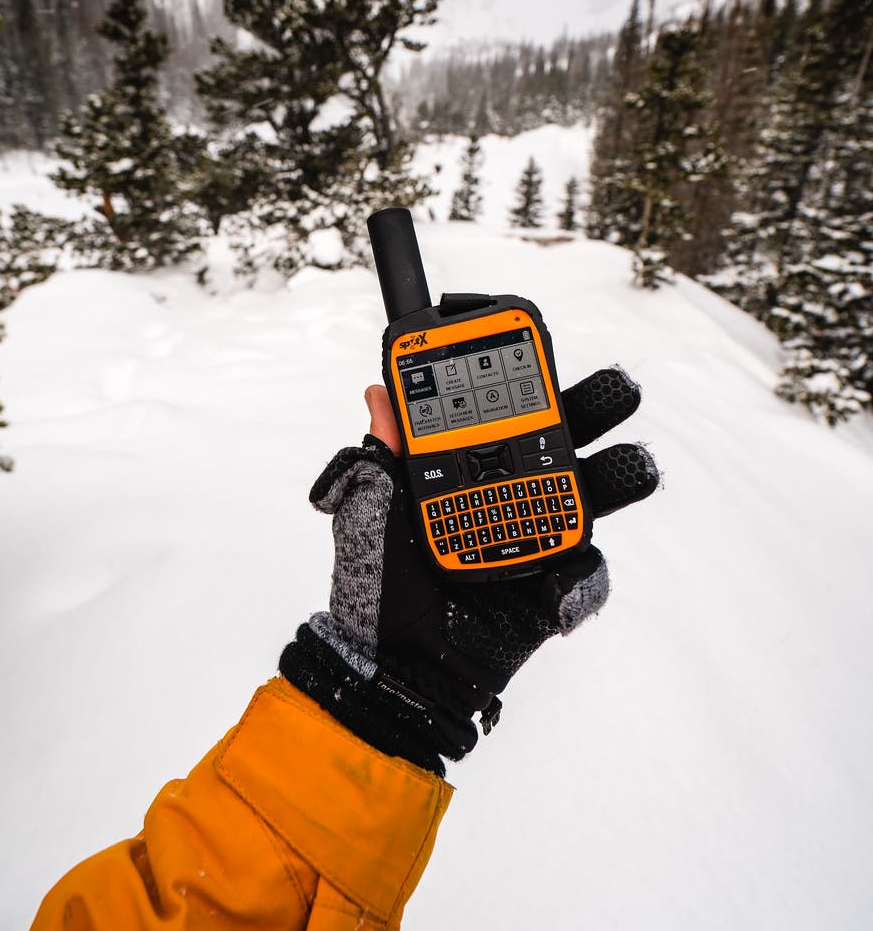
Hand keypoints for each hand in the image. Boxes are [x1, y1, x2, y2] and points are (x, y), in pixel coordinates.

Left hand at [281, 368, 657, 774]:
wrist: (395, 661)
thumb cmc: (381, 581)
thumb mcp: (374, 510)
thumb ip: (382, 454)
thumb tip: (378, 394)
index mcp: (477, 464)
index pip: (511, 411)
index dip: (528, 379)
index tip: (535, 349)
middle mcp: (519, 492)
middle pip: (570, 439)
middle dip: (599, 406)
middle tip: (619, 386)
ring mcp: (543, 538)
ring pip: (595, 497)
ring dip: (621, 475)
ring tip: (635, 463)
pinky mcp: (556, 590)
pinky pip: (584, 579)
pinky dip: (576, 584)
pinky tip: (554, 591)